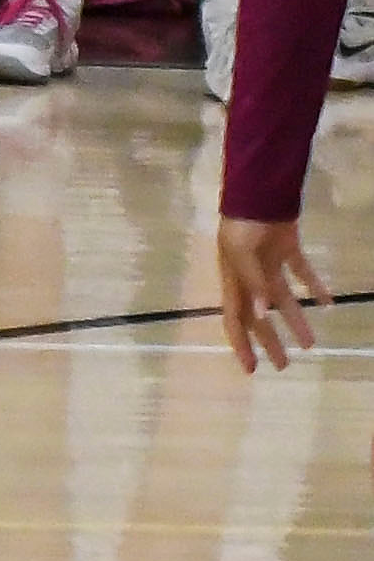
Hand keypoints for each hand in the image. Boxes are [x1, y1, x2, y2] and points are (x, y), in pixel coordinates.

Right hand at [219, 216, 325, 371]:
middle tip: (284, 365)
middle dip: (270, 342)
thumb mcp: (242, 255)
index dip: (242, 346)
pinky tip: (327, 303)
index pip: (235, 322)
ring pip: (283, 300)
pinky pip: (302, 273)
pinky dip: (314, 287)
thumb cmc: (243, 224)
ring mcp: (268, 265)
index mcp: (233, 283)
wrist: (260, 191)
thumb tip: (260, 313)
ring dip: (295, 321)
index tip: (252, 370)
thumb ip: (253, 283)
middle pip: (259, 318)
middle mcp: (249, 279)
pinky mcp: (287, 250)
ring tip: (311, 344)